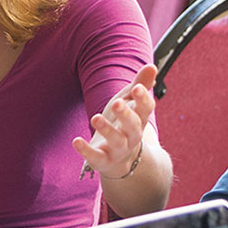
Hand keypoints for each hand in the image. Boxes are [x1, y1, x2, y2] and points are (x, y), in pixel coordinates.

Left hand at [73, 63, 157, 178]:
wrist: (120, 160)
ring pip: (116, 141)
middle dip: (125, 114)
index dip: (143, 99)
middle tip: (117, 103)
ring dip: (106, 129)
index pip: (146, 109)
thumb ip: (139, 85)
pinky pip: (96, 157)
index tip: (138, 88)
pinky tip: (76, 141)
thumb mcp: (129, 104)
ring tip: (95, 118)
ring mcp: (118, 150)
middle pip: (133, 126)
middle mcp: (132, 136)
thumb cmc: (123, 124)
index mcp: (140, 120)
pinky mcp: (103, 160)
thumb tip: (151, 66)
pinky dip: (86, 150)